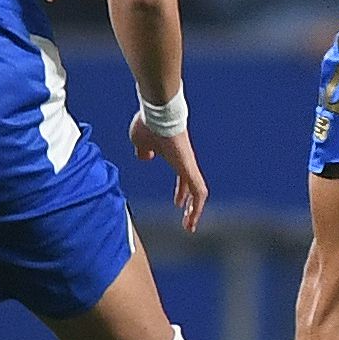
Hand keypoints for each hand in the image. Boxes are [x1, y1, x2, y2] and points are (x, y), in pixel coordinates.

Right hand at [131, 114, 207, 232]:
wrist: (158, 113)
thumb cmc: (148, 124)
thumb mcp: (140, 141)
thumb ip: (143, 151)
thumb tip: (146, 157)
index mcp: (174, 157)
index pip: (183, 179)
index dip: (181, 192)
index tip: (178, 204)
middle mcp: (184, 162)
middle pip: (192, 187)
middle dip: (191, 205)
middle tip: (187, 221)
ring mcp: (188, 164)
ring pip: (198, 192)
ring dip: (195, 210)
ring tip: (189, 226)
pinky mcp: (189, 167)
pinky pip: (198, 190)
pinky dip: (197, 206)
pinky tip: (192, 217)